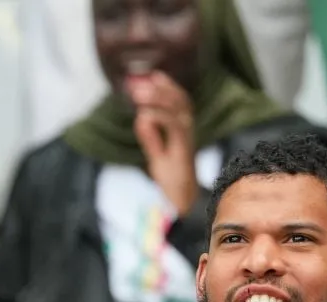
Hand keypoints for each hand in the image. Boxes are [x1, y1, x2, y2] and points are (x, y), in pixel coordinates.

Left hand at [129, 72, 197, 215]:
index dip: (168, 86)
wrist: (182, 201)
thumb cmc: (173, 179)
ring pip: (177, 109)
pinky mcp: (183, 148)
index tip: (153, 75)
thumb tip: (141, 118)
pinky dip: (159, 116)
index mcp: (182, 129)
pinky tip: (145, 114)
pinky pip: (173, 126)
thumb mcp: (156, 155)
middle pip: (179, 99)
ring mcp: (187, 138)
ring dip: (158, 98)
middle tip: (139, 84)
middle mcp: (188, 130)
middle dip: (160, 88)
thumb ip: (150, 137)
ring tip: (139, 94)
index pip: (179, 100)